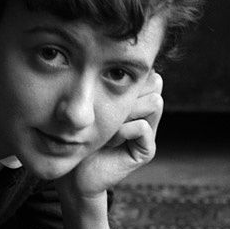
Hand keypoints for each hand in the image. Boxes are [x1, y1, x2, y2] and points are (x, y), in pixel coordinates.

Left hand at [61, 72, 163, 198]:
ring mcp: (148, 132)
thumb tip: (111, 54)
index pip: (147, 71)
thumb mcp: (88, 101)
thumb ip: (103, 81)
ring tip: (107, 125)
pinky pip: (142, 127)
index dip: (127, 75)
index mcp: (135, 97)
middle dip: (130, 91)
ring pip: (154, 102)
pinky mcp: (146, 151)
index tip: (101, 89)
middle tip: (106, 108)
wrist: (74, 174)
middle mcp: (145, 112)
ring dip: (126, 111)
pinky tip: (108, 141)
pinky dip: (123, 130)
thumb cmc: (75, 135)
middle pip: (155, 82)